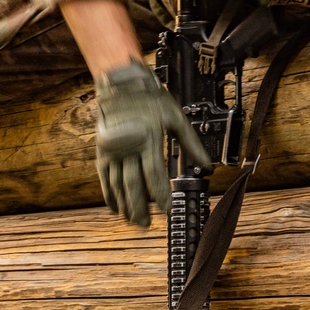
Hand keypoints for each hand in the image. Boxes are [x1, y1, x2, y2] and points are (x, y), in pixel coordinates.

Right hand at [95, 61, 211, 224]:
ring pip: (117, 185)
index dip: (160, 195)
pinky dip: (109, 194)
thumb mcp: (176, 117)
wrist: (121, 84)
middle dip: (139, 208)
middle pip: (133, 185)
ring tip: (132, 220)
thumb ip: (191, 143)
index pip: (154, 175)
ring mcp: (113, 150)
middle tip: (146, 225)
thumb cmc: (150, 98)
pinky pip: (104, 178)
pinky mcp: (103, 150)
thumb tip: (206, 165)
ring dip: (125, 205)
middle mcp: (129, 147)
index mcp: (149, 139)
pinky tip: (115, 206)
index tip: (166, 209)